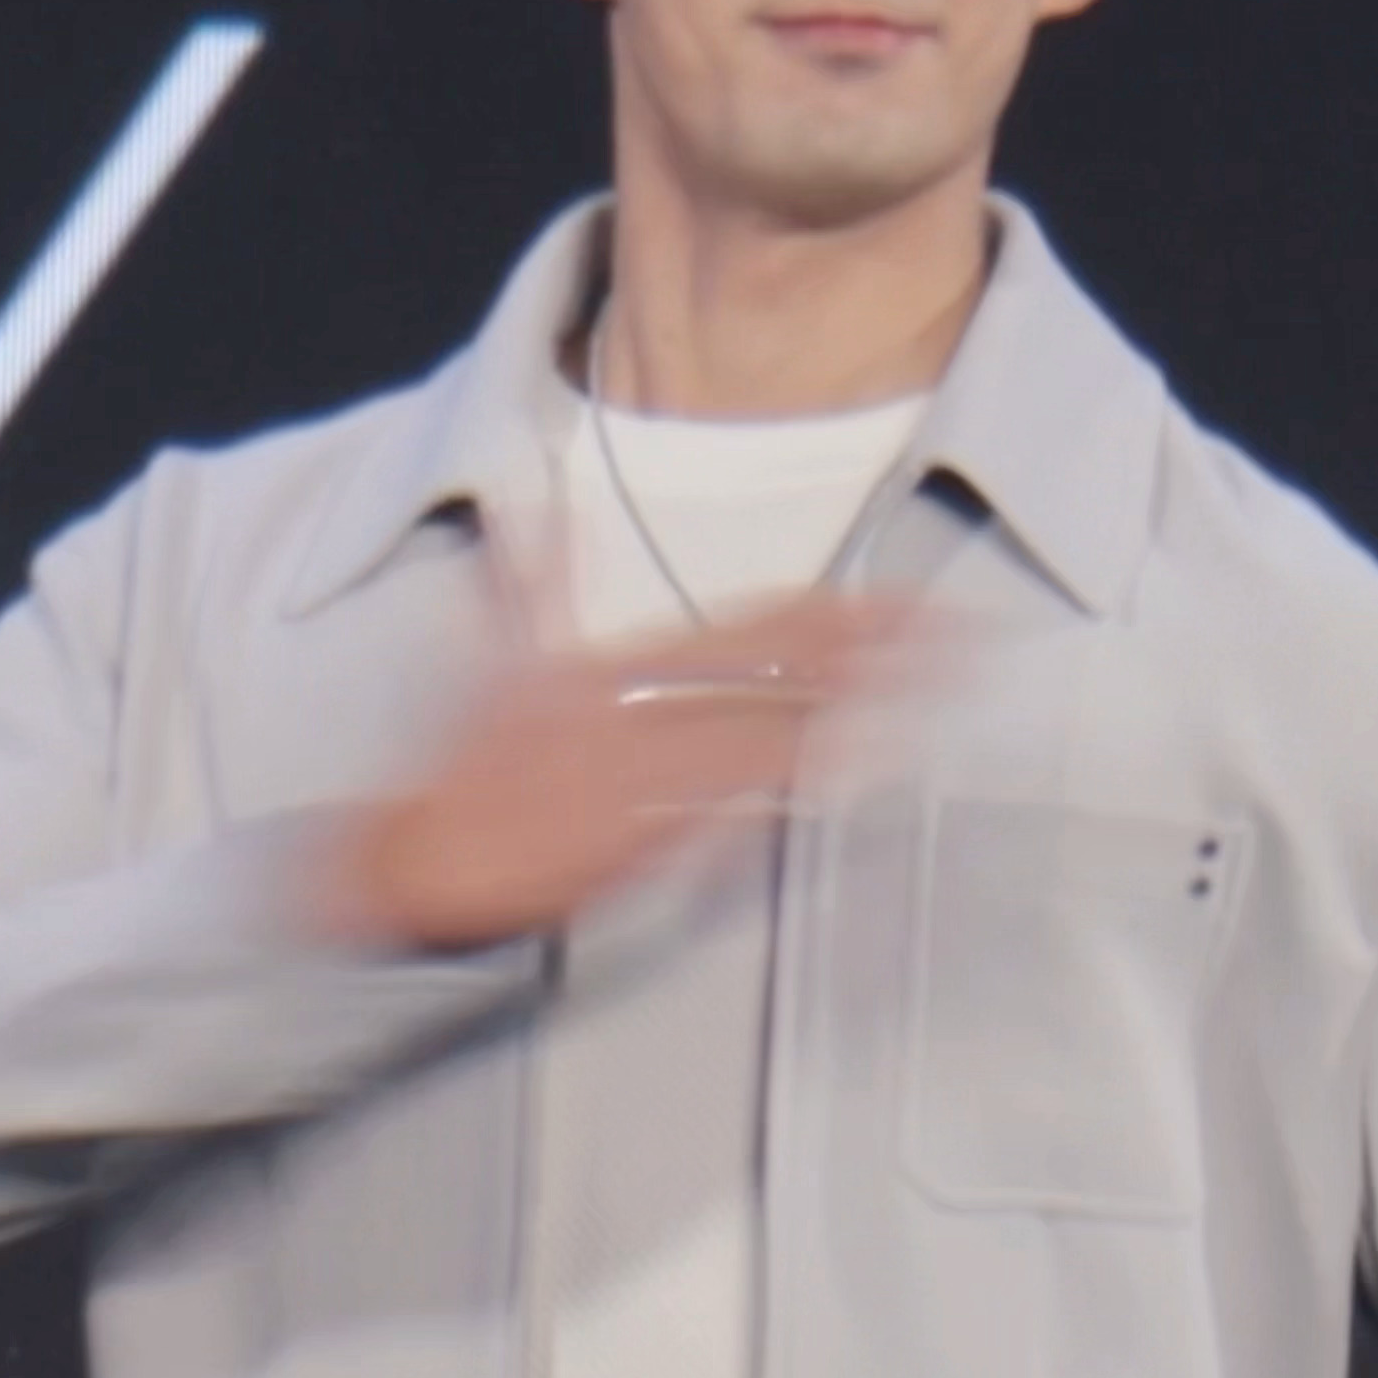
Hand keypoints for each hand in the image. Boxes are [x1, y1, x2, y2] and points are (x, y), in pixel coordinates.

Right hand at [300, 586, 921, 950]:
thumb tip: (538, 507)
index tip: (905, 600)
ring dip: (852, 716)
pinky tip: (852, 776)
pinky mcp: (651, 845)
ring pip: (770, 739)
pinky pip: (740, 812)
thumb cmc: (463, 773)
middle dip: (870, 654)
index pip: (746, 629)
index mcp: (609, 665)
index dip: (832, 613)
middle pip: (778, 676)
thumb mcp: (493, 663)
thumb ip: (527, 579)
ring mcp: (651, 782)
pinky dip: (794, 791)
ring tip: (933, 695)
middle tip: (956, 637)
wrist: (421, 869)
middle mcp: (641, 715)